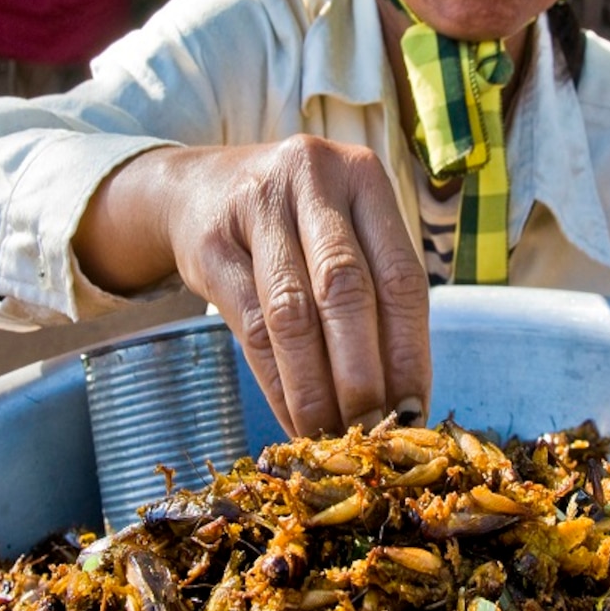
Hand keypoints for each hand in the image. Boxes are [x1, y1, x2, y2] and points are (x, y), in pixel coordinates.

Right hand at [74, 136, 430, 437]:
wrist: (197, 188)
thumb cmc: (293, 223)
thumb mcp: (341, 231)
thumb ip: (375, 294)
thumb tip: (404, 400)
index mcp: (364, 177)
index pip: (401, 276)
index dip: (410, 353)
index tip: (412, 411)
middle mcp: (312, 178)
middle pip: (346, 290)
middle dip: (361, 374)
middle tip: (369, 429)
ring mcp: (255, 205)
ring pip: (293, 314)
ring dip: (315, 387)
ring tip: (329, 433)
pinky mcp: (209, 242)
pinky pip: (249, 326)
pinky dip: (276, 383)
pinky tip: (292, 417)